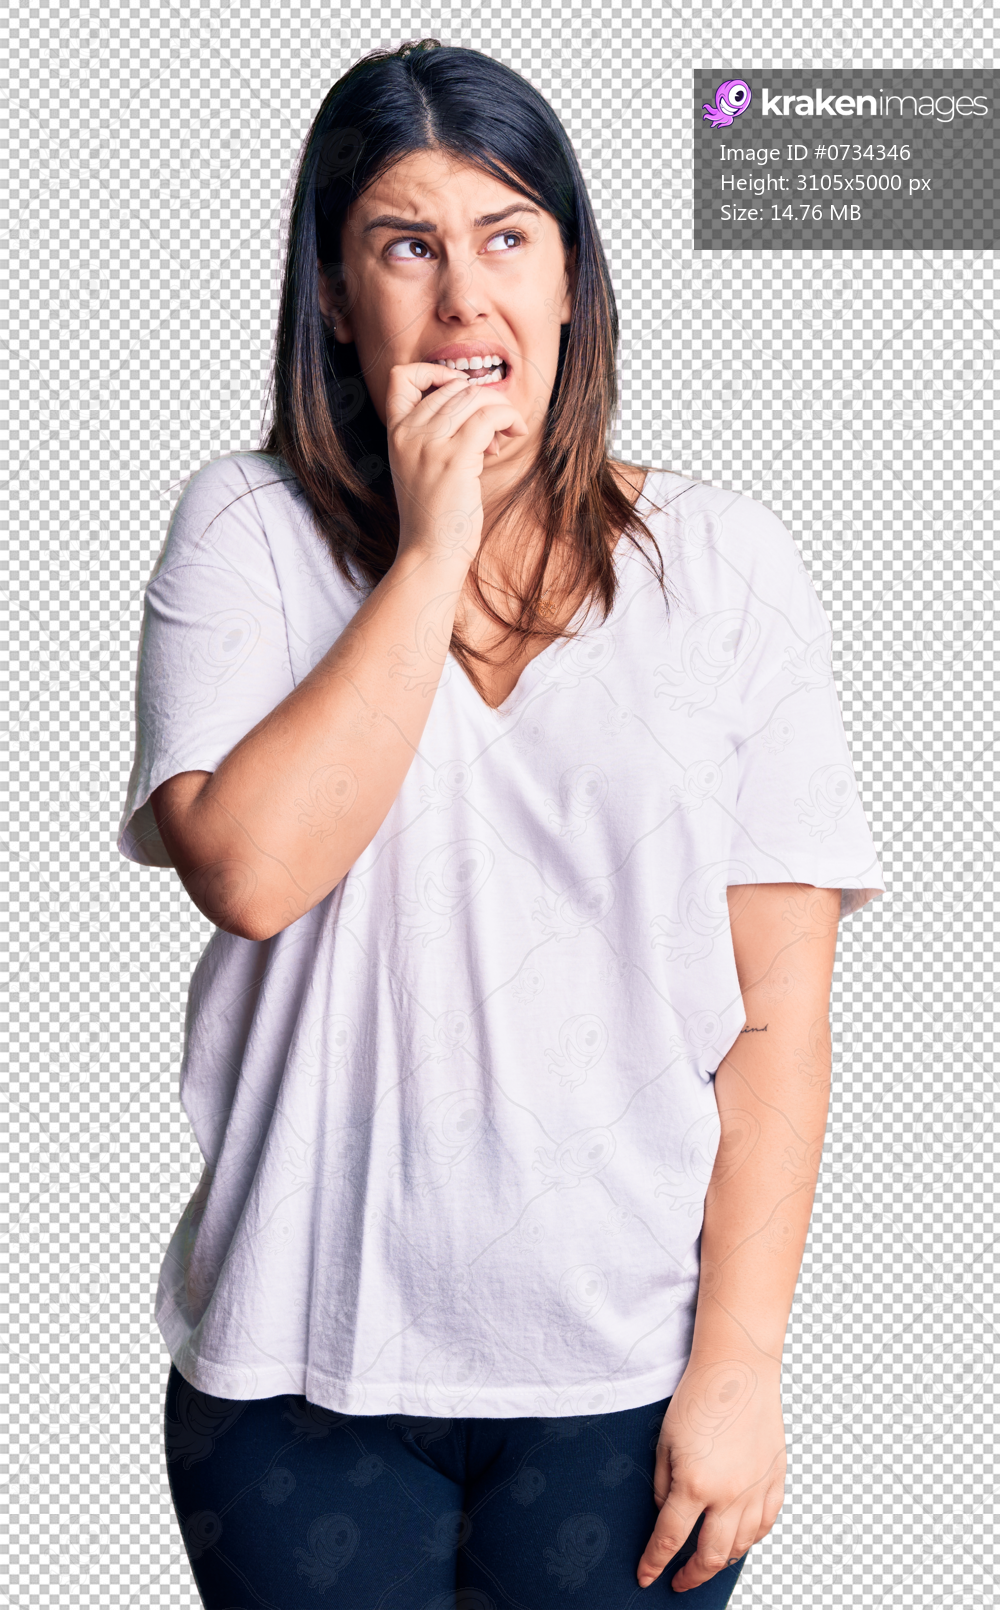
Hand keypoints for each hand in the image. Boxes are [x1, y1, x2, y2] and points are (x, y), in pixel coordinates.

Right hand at [384, 361, 528, 567]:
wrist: (430, 553)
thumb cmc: (434, 514)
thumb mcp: (421, 466)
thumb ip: (436, 433)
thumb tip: (477, 401)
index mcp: (396, 433)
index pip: (403, 377)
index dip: (435, 372)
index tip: (460, 393)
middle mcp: (408, 433)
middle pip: (454, 386)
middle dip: (482, 400)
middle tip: (494, 431)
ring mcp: (429, 445)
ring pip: (475, 396)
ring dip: (500, 409)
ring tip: (504, 436)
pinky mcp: (455, 459)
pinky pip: (490, 416)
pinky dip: (509, 418)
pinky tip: (514, 434)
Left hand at [637, 1358, 786, 1591]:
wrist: (739, 1368)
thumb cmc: (698, 1398)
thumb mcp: (664, 1441)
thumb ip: (663, 1486)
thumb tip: (668, 1517)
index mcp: (695, 1484)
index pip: (670, 1539)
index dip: (654, 1563)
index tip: (646, 1578)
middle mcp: (729, 1494)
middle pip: (711, 1556)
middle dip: (692, 1576)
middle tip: (679, 1582)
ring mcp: (757, 1489)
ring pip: (742, 1546)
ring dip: (722, 1561)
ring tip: (707, 1562)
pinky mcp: (776, 1479)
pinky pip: (767, 1524)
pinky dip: (752, 1539)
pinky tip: (740, 1540)